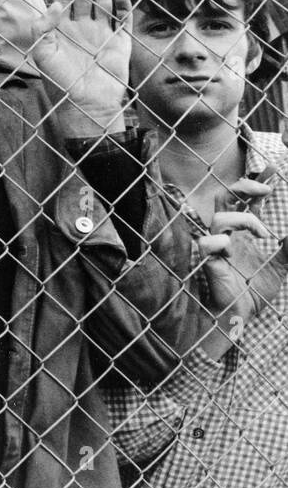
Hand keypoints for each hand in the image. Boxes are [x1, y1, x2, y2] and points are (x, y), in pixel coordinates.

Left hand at [30, 0, 131, 137]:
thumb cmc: (60, 83)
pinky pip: (123, 20)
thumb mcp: (42, 54)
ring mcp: (102, 32)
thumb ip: (42, 28)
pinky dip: (123, 6)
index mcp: (62, 28)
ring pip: (103, 1)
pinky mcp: (120, 42)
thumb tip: (54, 4)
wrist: (86, 106)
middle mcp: (82, 26)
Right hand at [200, 179, 284, 316]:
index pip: (246, 201)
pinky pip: (207, 243)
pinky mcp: (210, 262)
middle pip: (224, 198)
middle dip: (242, 188)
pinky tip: (232, 250)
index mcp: (242, 233)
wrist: (241, 316)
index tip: (274, 170)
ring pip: (218, 217)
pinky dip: (219, 242)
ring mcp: (217, 247)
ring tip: (263, 233)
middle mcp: (227, 235)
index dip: (257, 184)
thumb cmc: (254, 292)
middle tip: (265, 190)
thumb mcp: (280, 267)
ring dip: (243, 220)